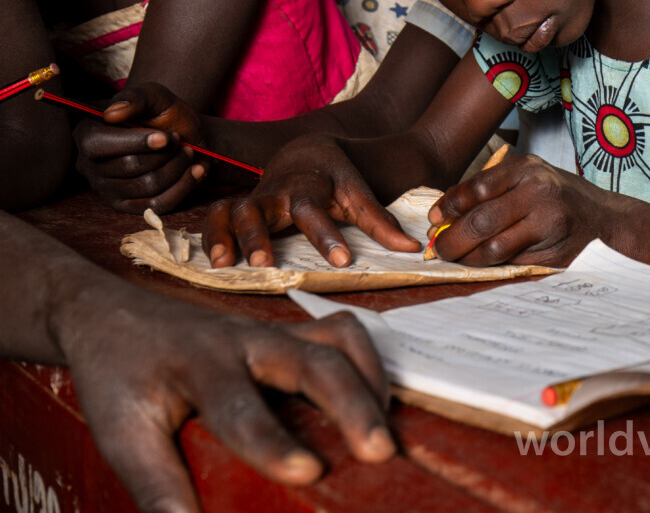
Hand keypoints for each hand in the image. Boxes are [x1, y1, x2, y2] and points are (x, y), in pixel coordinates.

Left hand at [58, 286, 394, 512]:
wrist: (113, 315)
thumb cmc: (119, 377)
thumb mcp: (121, 432)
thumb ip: (156, 483)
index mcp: (199, 364)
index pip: (241, 406)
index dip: (274, 442)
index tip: (308, 472)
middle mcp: (246, 340)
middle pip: (314, 360)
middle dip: (352, 404)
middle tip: (380, 451)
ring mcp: (274, 330)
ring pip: (339, 340)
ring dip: (370, 381)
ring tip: (387, 431)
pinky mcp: (289, 331)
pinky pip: (342, 335)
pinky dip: (369, 363)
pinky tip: (377, 401)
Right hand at [74, 83, 207, 213]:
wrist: (184, 135)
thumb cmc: (163, 113)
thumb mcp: (154, 96)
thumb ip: (135, 98)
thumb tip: (111, 113)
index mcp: (87, 135)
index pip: (99, 144)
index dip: (135, 142)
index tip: (166, 137)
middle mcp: (89, 165)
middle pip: (129, 166)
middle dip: (164, 153)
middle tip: (179, 140)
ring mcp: (106, 189)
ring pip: (147, 185)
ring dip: (177, 167)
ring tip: (188, 152)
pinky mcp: (128, 206)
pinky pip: (158, 204)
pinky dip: (184, 186)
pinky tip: (196, 170)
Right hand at [203, 133, 419, 268]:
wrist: (307, 150)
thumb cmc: (335, 179)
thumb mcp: (359, 194)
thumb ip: (381, 223)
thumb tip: (413, 250)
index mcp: (310, 187)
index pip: (317, 211)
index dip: (328, 236)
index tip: (342, 260)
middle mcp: (277, 192)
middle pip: (262, 210)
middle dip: (259, 236)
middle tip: (263, 263)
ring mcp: (254, 198)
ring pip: (232, 212)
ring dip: (225, 237)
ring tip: (224, 264)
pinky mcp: (238, 205)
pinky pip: (216, 217)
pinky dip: (210, 236)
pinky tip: (211, 262)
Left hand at [428, 153, 615, 267]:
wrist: (603, 216)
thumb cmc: (555, 195)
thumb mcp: (526, 178)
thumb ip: (489, 192)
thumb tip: (441, 216)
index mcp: (526, 168)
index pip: (476, 189)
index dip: (448, 207)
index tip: (434, 219)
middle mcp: (539, 191)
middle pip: (481, 221)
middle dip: (452, 240)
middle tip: (439, 248)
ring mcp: (549, 222)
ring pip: (494, 247)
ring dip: (469, 257)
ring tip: (459, 258)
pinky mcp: (554, 251)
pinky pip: (512, 263)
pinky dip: (492, 265)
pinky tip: (485, 263)